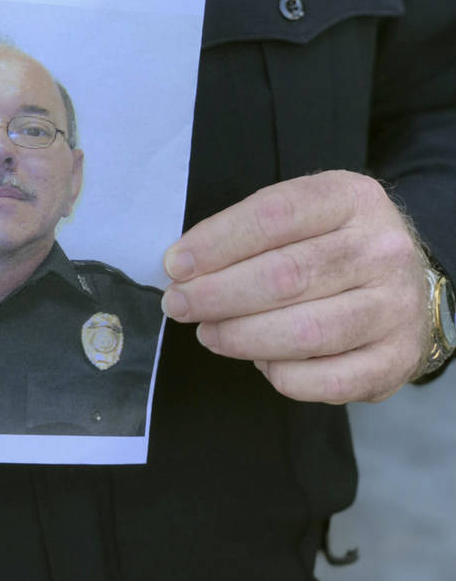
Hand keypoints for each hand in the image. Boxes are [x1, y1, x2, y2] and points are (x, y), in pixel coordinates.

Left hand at [162, 171, 431, 403]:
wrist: (403, 285)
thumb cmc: (329, 247)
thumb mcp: (299, 216)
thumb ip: (246, 234)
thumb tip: (184, 269)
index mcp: (351, 199)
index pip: (273, 216)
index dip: (216, 243)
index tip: (176, 266)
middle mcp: (382, 250)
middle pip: (284, 277)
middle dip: (216, 295)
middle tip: (178, 305)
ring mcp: (395, 308)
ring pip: (304, 332)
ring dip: (240, 337)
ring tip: (208, 333)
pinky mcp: (397, 360)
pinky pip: (324, 381)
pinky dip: (280, 375)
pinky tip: (261, 360)